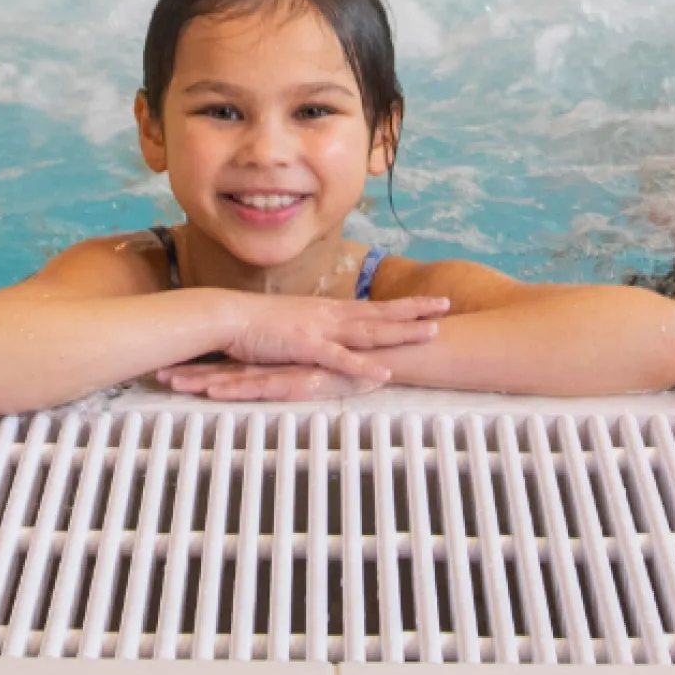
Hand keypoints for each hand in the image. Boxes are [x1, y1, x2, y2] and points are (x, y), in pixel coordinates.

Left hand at [155, 361, 386, 401]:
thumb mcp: (326, 363)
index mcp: (283, 359)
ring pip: (239, 379)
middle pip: (228, 369)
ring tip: (173, 384)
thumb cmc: (364, 357)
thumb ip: (305, 367)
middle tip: (158, 377)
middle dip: (193, 373)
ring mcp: (290, 369)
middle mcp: (281, 362)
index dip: (205, 367)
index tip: (174, 371)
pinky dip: (240, 391)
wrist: (395, 344)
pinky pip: (266, 387)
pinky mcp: (304, 378)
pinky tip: (216, 394)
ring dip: (204, 381)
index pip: (237, 364)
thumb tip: (286, 373)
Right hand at [210, 292, 446, 382]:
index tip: (431, 302)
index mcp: (328, 310)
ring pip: (369, 331)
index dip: (404, 305)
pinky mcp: (305, 346)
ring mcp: (320, 329)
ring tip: (431, 333)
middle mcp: (330, 315)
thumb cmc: (256, 322)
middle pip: (380, 312)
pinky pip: (340, 359)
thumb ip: (316, 328)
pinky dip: (363, 366)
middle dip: (415, 310)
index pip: (374, 306)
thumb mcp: (294, 323)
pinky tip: (384, 372)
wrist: (228, 316)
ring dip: (400, 332)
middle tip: (446, 305)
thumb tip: (333, 334)